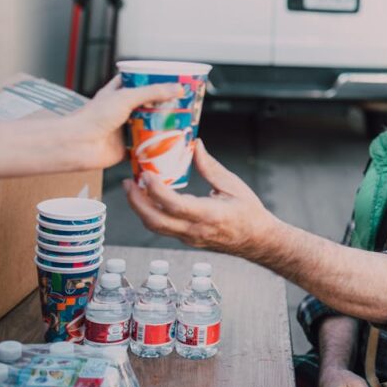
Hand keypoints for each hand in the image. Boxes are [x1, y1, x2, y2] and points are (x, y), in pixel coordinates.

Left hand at [67, 76, 183, 168]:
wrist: (77, 145)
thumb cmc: (93, 117)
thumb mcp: (126, 97)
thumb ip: (152, 92)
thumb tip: (178, 89)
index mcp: (118, 94)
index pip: (139, 81)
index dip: (154, 79)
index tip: (173, 80)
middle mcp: (122, 111)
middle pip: (148, 105)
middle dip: (165, 105)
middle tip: (184, 103)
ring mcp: (125, 129)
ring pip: (149, 126)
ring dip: (163, 126)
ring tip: (183, 122)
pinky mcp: (127, 148)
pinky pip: (146, 148)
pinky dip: (157, 148)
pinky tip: (172, 145)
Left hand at [124, 140, 274, 256]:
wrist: (257, 240)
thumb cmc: (250, 214)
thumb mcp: (233, 185)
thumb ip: (210, 166)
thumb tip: (195, 146)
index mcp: (209, 215)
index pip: (175, 205)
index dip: (156, 190)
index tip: (146, 174)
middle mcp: (195, 230)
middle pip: (155, 221)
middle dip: (136, 202)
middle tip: (128, 182)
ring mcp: (189, 237)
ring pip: (155, 227)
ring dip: (140, 208)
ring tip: (134, 189)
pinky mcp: (186, 239)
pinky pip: (163, 227)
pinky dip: (151, 213)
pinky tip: (149, 199)